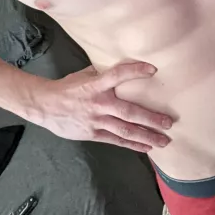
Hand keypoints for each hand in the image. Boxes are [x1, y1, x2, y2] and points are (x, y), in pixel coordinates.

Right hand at [34, 61, 172, 152]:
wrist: (44, 105)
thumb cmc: (67, 87)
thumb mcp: (84, 75)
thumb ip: (103, 74)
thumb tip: (122, 67)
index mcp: (95, 85)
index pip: (117, 75)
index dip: (134, 71)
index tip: (152, 70)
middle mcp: (98, 104)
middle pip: (128, 112)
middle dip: (151, 118)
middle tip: (169, 122)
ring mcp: (96, 121)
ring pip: (125, 131)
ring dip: (147, 136)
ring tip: (164, 141)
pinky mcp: (93, 134)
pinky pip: (116, 140)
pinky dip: (132, 144)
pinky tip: (146, 147)